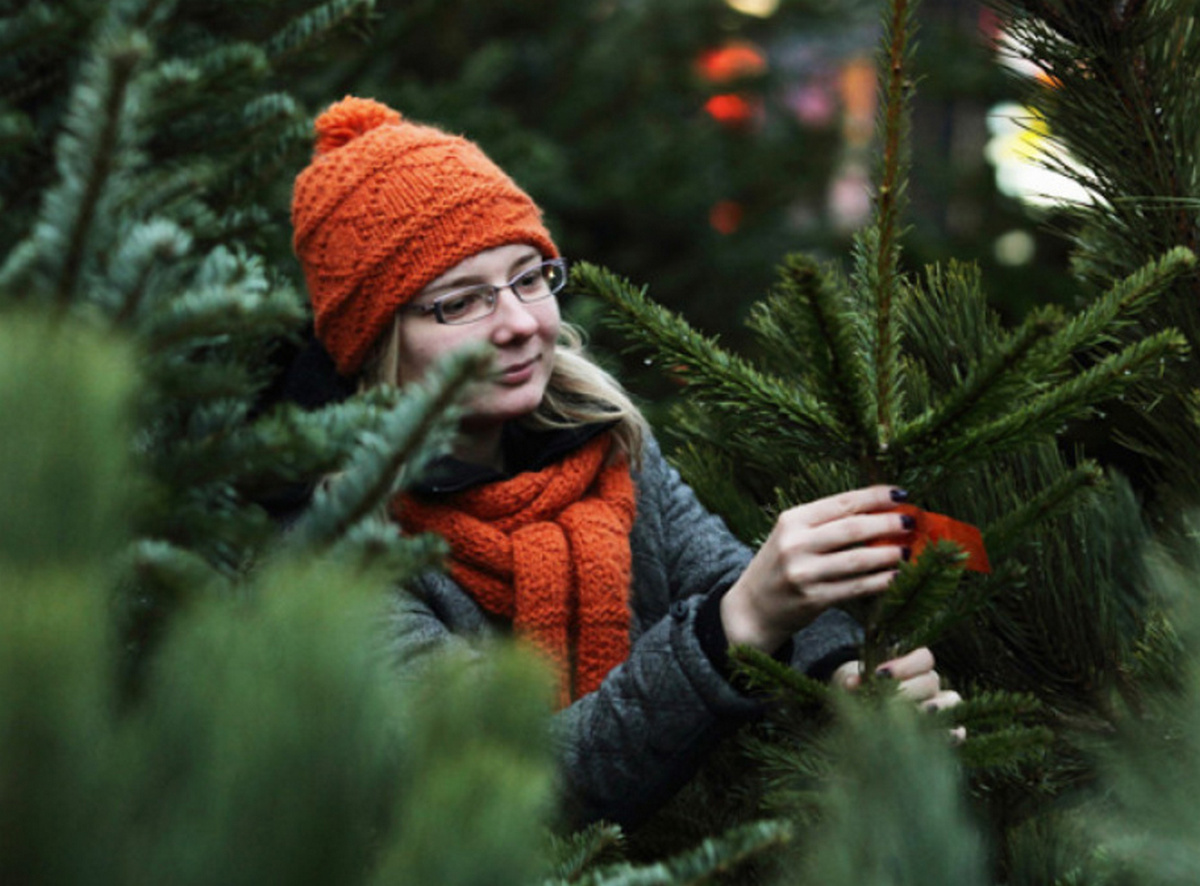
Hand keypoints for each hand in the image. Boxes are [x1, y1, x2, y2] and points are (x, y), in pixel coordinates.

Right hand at [721, 485, 910, 652]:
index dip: (876, 497)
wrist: (751, 609)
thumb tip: (879, 512)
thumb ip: (826, 524)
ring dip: (889, 553)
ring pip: (858, 559)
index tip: (902, 495)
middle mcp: (795, 543)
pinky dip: (880, 581)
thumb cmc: (779, 566)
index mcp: (792, 520)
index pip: (842, 502)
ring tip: (907, 549)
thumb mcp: (792, 536)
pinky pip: (856, 587)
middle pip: (853, 528)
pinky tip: (896, 576)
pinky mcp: (813, 599)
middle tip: (911, 522)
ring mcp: (804, 573)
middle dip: (888, 523)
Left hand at [832, 647, 965, 739]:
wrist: (859, 714)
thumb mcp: (852, 682)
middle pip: (930, 681)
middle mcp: (929, 685)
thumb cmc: (859, 691)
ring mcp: (939, 707)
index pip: (924, 657)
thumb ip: (853, 680)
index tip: (879, 674)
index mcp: (912, 667)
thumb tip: (852, 683)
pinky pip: (957, 731)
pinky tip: (939, 738)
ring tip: (919, 715)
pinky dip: (952, 734)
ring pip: (952, 701)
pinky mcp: (942, 731)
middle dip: (908, 690)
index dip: (905, 665)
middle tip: (887, 701)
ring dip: (936, 708)